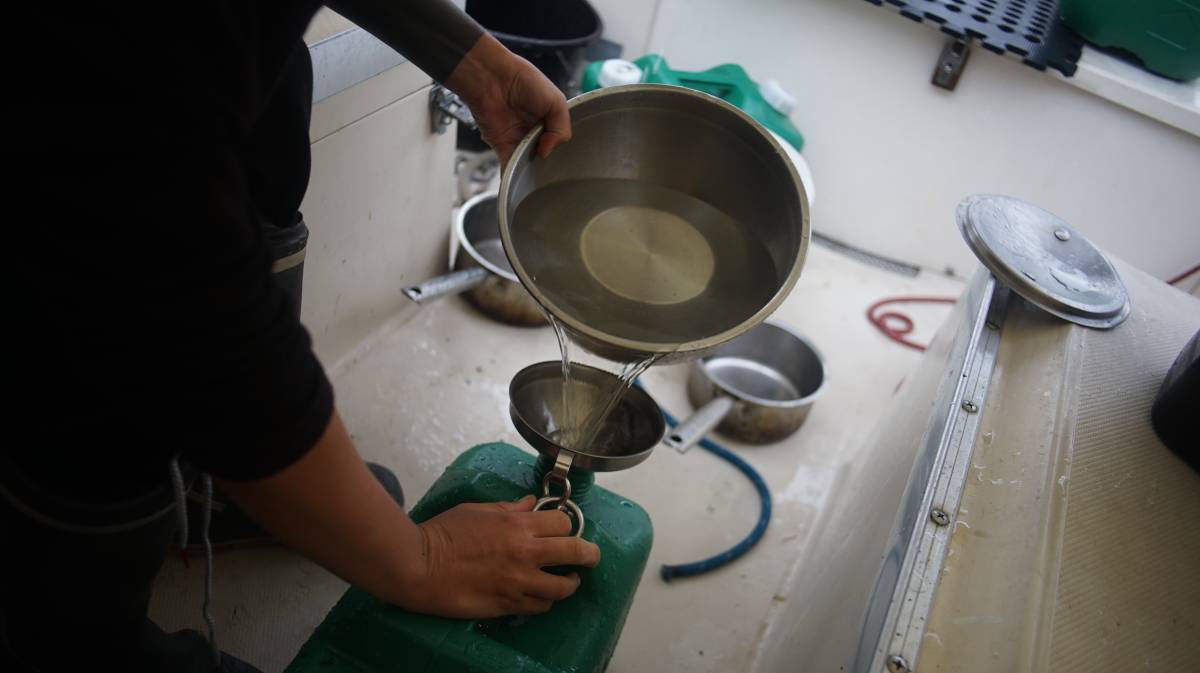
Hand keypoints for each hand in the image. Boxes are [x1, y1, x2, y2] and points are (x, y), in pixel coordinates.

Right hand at [401, 495, 599, 617]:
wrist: (419, 566)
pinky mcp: (507, 604)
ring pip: (563, 587)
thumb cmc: (443, 533)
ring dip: (569, 583)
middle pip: (576, 553)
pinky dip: (544, 601)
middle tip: (590, 558)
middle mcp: (525, 553)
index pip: (564, 525)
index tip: (564, 531)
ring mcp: (518, 582)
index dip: (567, 527)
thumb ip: (508, 508)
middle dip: (589, 555)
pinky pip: (540, 606)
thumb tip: (529, 504)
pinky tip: (540, 596)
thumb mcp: (477, 510)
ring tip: (568, 581)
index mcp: (517, 524)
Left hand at [444, 34, 570, 164]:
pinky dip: (513, 177)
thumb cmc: (523, 80)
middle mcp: (535, 132)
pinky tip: (519, 184)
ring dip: (532, 172)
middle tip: (550, 167)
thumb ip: (561, 129)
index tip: (563, 154)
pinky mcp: (502, 147)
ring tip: (537, 175)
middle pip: (545, 156)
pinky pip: (510, 167)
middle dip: (548, 164)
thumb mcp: (556, 101)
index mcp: (549, 120)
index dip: (562, 149)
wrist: (492, 78)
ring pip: (529, 165)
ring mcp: (518, 140)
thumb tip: (547, 152)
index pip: (560, 141)